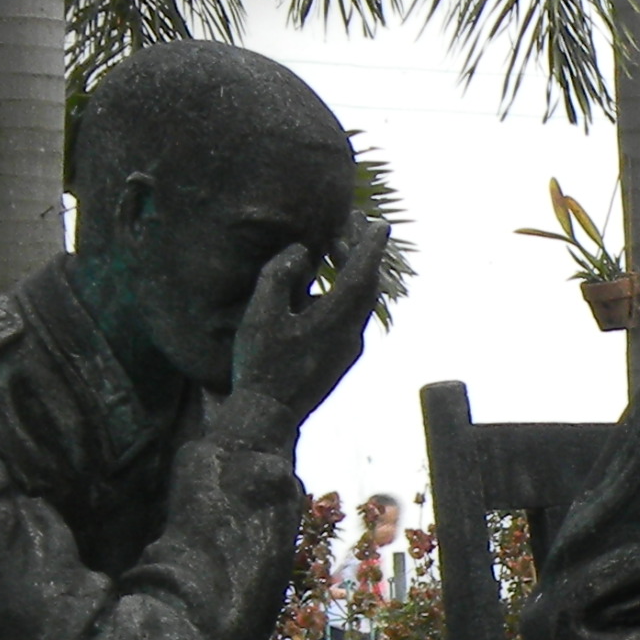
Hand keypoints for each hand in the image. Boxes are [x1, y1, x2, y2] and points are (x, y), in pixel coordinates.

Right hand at [206, 212, 388, 444]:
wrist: (270, 415)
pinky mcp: (341, 360)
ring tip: (339, 250)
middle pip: (367, 286)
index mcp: (335, 321)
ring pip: (362, 303)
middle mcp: (351, 335)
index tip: (379, 224)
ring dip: (354, 274)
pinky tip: (327, 289)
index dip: (369, 246)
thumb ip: (279, 276)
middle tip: (354, 225)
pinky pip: (352, 317)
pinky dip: (346, 295)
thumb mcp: (261, 313)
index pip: (362, 274)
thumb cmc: (261, 364)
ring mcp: (349, 350)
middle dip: (362, 254)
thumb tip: (301, 252)